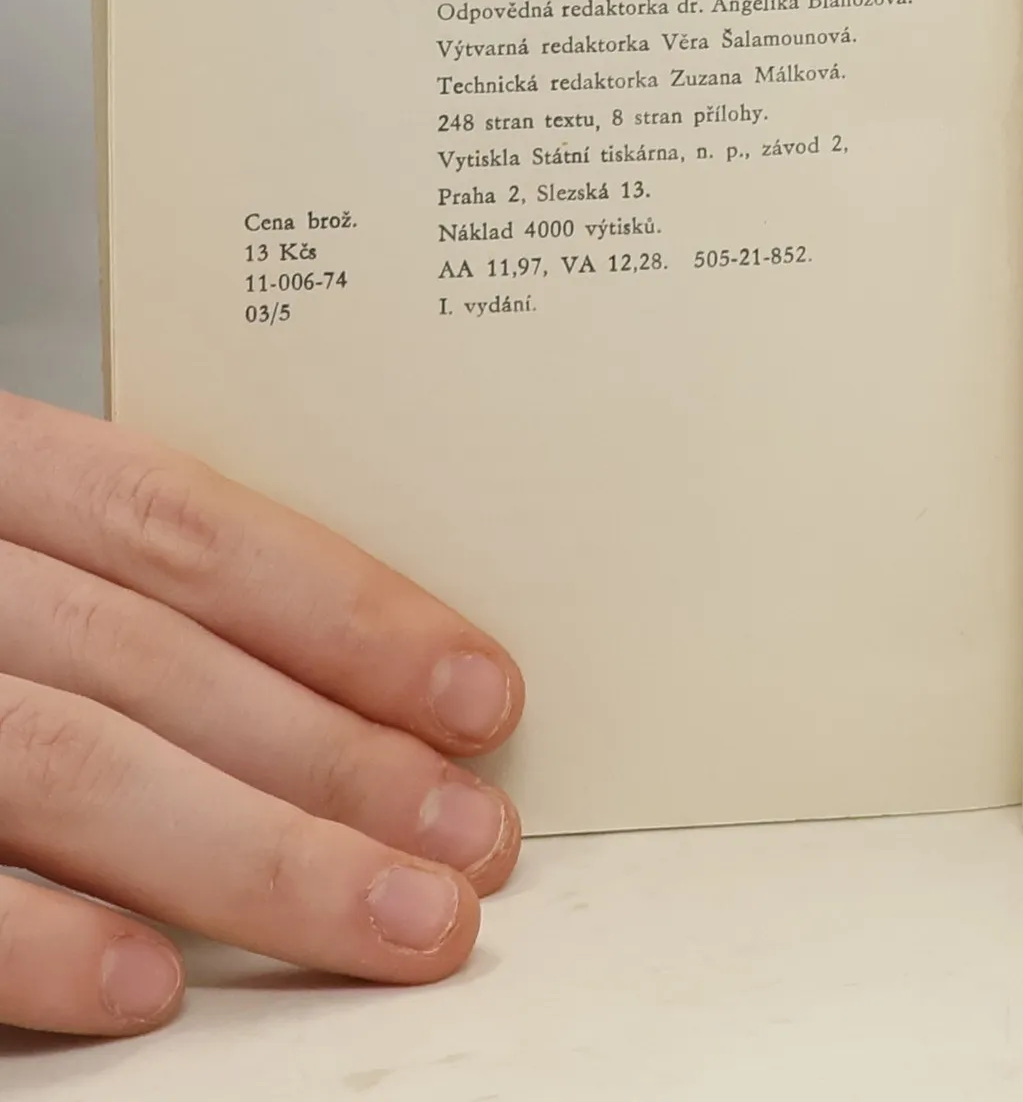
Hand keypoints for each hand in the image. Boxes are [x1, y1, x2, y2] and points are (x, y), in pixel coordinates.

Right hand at [0, 392, 524, 1036]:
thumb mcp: (0, 533)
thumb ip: (121, 584)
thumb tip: (348, 678)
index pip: (186, 527)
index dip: (345, 611)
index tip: (480, 694)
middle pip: (156, 660)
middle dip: (336, 760)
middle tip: (475, 844)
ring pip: (69, 765)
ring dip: (253, 861)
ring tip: (398, 921)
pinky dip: (27, 941)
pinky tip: (150, 990)